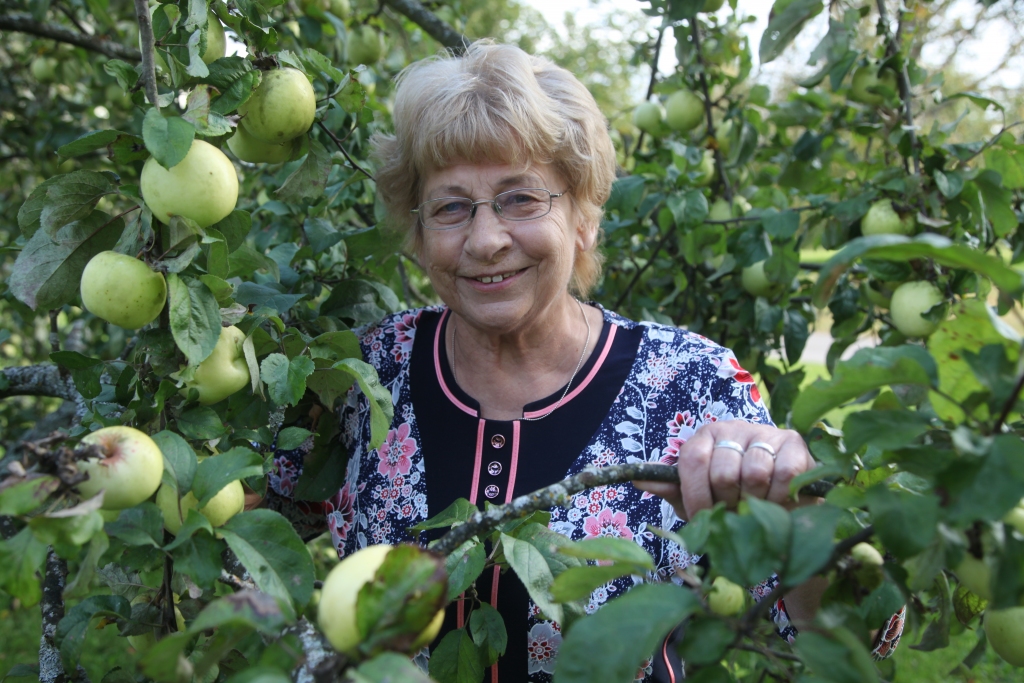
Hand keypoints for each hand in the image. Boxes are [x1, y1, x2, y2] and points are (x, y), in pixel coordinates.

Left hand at [634, 420, 815, 519]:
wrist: (778, 506)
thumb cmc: (730, 498)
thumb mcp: (695, 496)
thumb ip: (669, 487)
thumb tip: (636, 480)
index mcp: (705, 436)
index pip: (692, 460)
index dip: (695, 495)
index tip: (702, 517)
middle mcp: (733, 428)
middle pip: (723, 472)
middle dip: (728, 503)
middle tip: (735, 512)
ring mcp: (765, 432)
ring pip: (753, 473)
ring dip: (754, 502)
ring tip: (755, 507)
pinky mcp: (794, 444)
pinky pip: (784, 474)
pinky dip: (780, 497)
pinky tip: (778, 502)